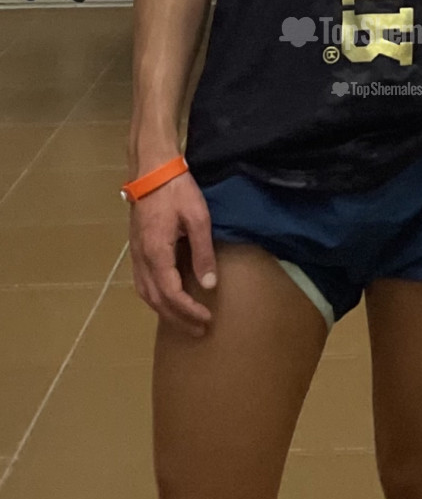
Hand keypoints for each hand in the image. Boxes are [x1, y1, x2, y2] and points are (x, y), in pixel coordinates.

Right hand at [128, 172, 216, 338]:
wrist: (151, 169)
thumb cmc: (177, 190)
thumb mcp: (198, 218)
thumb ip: (203, 252)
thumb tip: (209, 283)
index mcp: (156, 252)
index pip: (171, 293)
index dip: (188, 310)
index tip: (206, 319)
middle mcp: (141, 258)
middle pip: (156, 300)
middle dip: (178, 318)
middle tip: (199, 330)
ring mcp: (135, 253)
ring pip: (145, 293)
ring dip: (164, 311)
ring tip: (184, 321)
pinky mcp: (136, 248)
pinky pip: (142, 282)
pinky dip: (155, 297)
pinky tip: (167, 299)